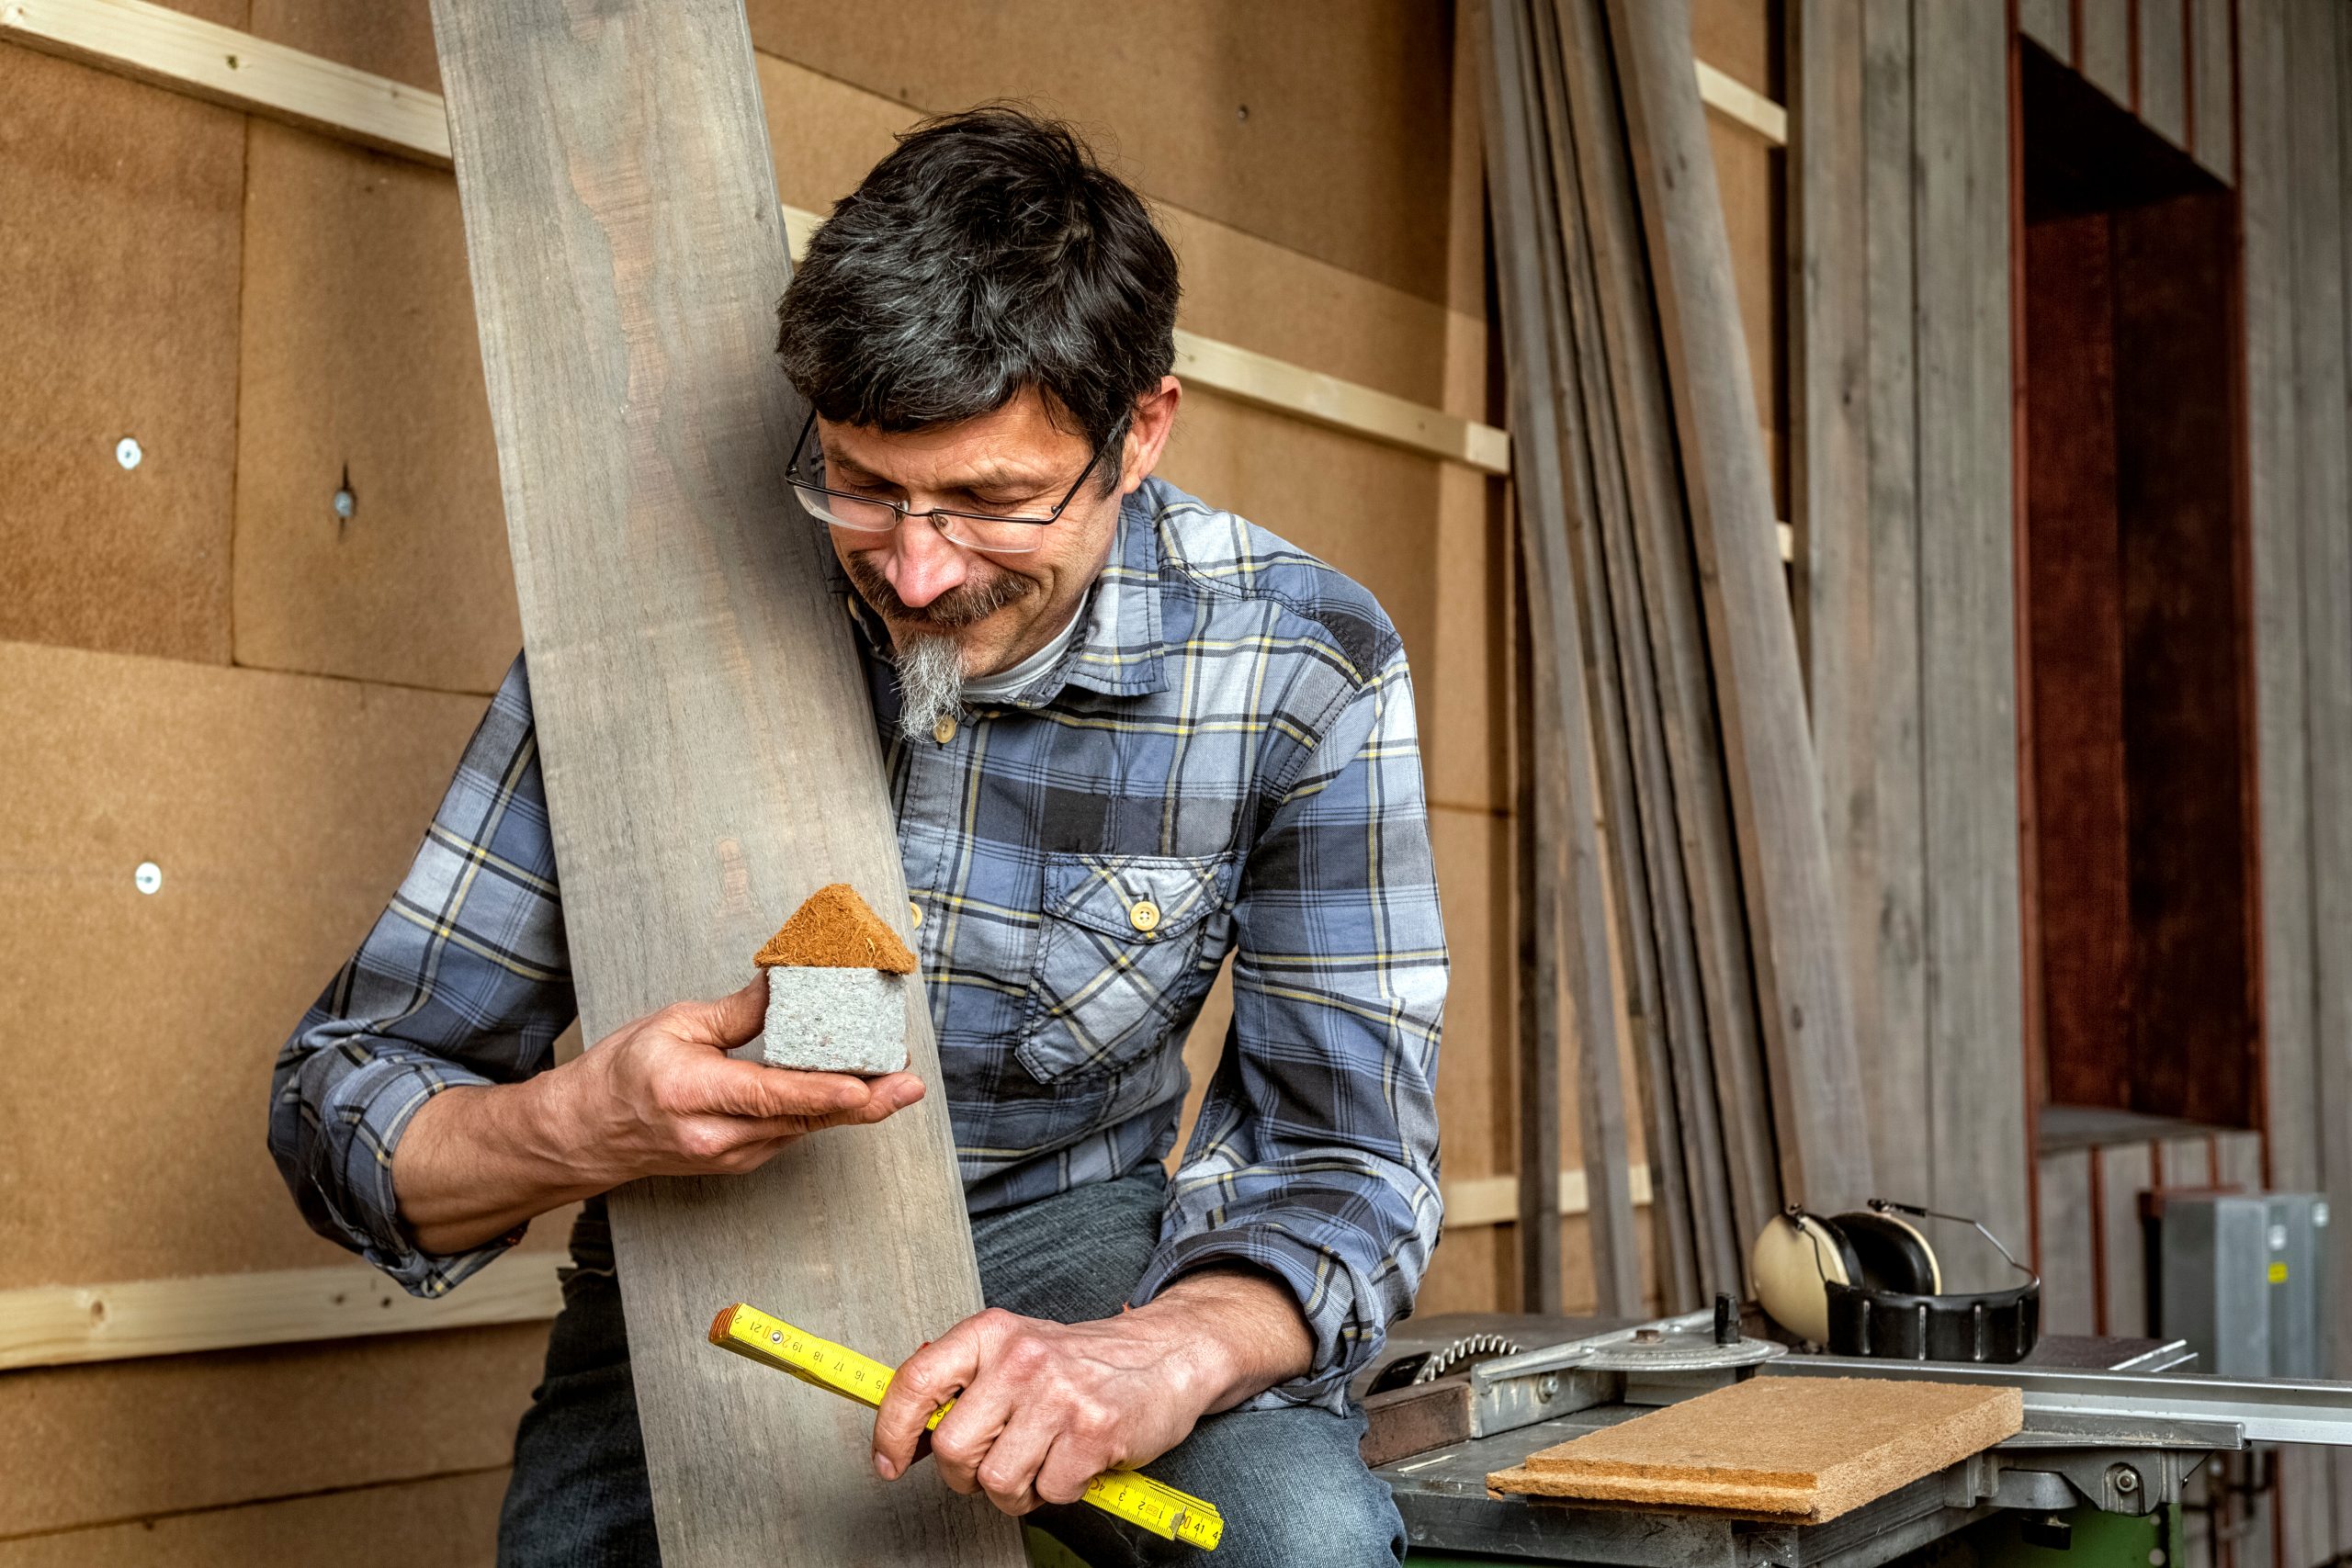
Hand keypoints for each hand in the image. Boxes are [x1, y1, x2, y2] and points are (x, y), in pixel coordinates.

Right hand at [392, 973, 923, 1253]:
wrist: (584, 1136)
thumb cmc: (621, 1076)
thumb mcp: (673, 1025)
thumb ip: (737, 1013)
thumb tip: (785, 984)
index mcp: (691, 1095)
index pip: (768, 1095)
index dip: (821, 1092)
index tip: (866, 1086)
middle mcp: (713, 1136)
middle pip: (799, 1118)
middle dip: (862, 1102)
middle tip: (909, 1084)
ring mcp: (728, 1157)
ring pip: (801, 1129)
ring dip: (849, 1107)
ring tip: (896, 1081)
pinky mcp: (738, 1162)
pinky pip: (789, 1134)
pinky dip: (820, 1112)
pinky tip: (853, 1093)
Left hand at [869, 1267, 1312, 1516]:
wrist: (1168, 1355)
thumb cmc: (1087, 1361)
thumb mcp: (1018, 1350)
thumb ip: (966, 1382)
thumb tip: (909, 1427)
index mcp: (992, 1333)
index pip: (916, 1381)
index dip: (892, 1431)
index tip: (890, 1461)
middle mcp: (1021, 1358)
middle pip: (954, 1450)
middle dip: (971, 1474)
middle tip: (1000, 1462)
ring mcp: (1058, 1394)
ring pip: (998, 1481)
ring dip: (1020, 1488)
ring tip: (1045, 1460)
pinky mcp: (1092, 1431)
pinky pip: (1049, 1492)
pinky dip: (1063, 1489)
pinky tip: (1078, 1460)